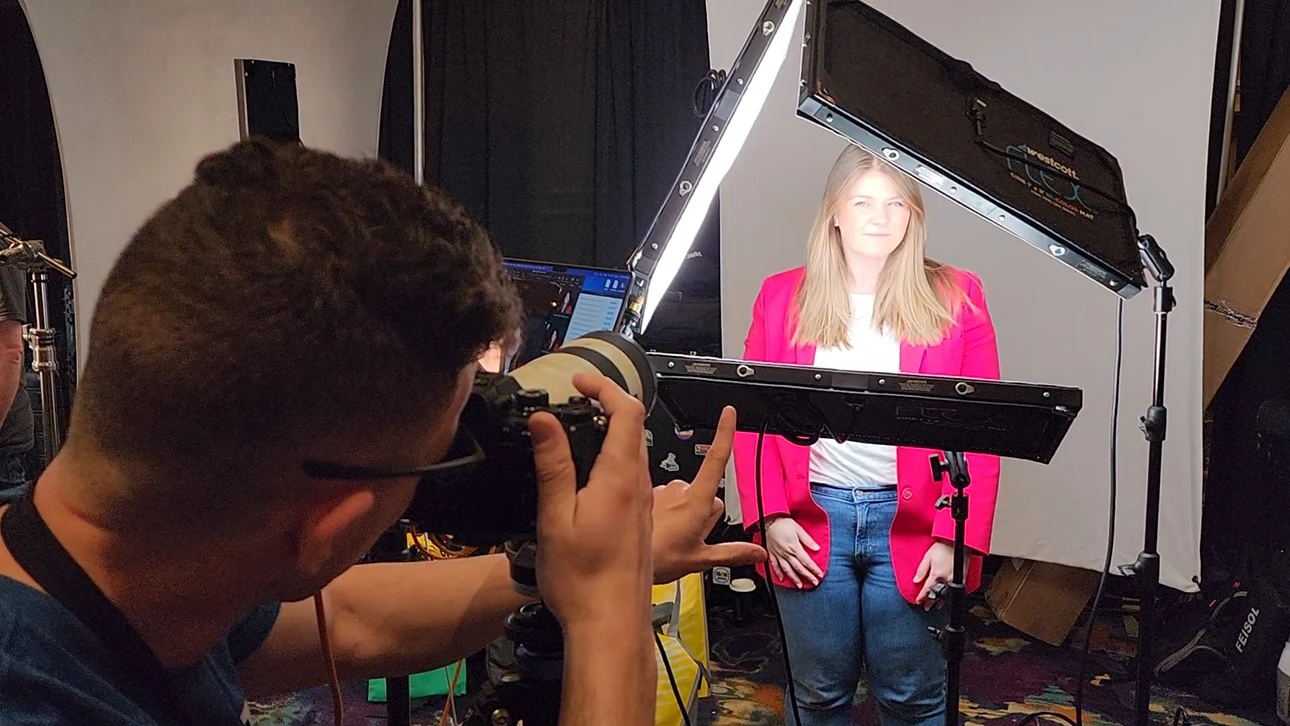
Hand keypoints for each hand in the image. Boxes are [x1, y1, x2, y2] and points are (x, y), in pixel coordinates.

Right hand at [530, 373, 652, 628]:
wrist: (609, 624)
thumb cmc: (582, 579)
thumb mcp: (556, 516)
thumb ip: (553, 464)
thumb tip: (545, 418)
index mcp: (621, 478)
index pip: (627, 413)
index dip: (605, 388)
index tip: (580, 381)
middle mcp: (639, 488)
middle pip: (635, 429)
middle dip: (609, 404)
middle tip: (578, 399)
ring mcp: (641, 507)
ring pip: (635, 454)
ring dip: (613, 432)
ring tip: (580, 429)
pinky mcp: (637, 523)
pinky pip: (633, 478)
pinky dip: (615, 460)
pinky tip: (590, 475)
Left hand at [650, 406, 765, 583]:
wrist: (619, 561)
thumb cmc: (657, 559)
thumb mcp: (700, 559)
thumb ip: (732, 552)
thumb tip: (758, 552)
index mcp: (697, 501)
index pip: (716, 459)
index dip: (724, 434)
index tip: (729, 413)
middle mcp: (679, 489)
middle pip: (705, 491)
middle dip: (702, 508)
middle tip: (689, 534)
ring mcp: (660, 491)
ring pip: (682, 495)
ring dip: (681, 510)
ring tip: (670, 535)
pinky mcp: (643, 494)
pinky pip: (663, 498)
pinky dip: (663, 511)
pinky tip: (657, 531)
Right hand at [764, 516, 821, 588]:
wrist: (769, 520)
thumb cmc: (783, 523)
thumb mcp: (799, 529)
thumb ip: (808, 540)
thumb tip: (817, 548)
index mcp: (794, 547)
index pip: (806, 561)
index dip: (814, 569)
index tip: (820, 574)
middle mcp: (786, 553)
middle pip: (799, 568)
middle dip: (807, 576)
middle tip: (814, 582)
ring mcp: (779, 555)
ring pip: (787, 570)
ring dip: (794, 578)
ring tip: (800, 585)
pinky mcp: (772, 554)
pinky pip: (775, 566)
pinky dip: (778, 573)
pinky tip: (782, 578)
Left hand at [914, 540, 953, 609]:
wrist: (958, 542)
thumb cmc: (943, 547)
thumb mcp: (928, 557)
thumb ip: (921, 570)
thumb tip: (916, 580)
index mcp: (936, 574)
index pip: (927, 589)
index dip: (922, 596)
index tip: (918, 601)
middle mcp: (946, 578)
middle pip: (937, 594)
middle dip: (931, 602)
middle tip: (926, 607)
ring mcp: (955, 579)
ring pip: (947, 594)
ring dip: (941, 601)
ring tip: (936, 605)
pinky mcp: (962, 578)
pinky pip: (955, 590)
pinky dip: (950, 595)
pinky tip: (948, 597)